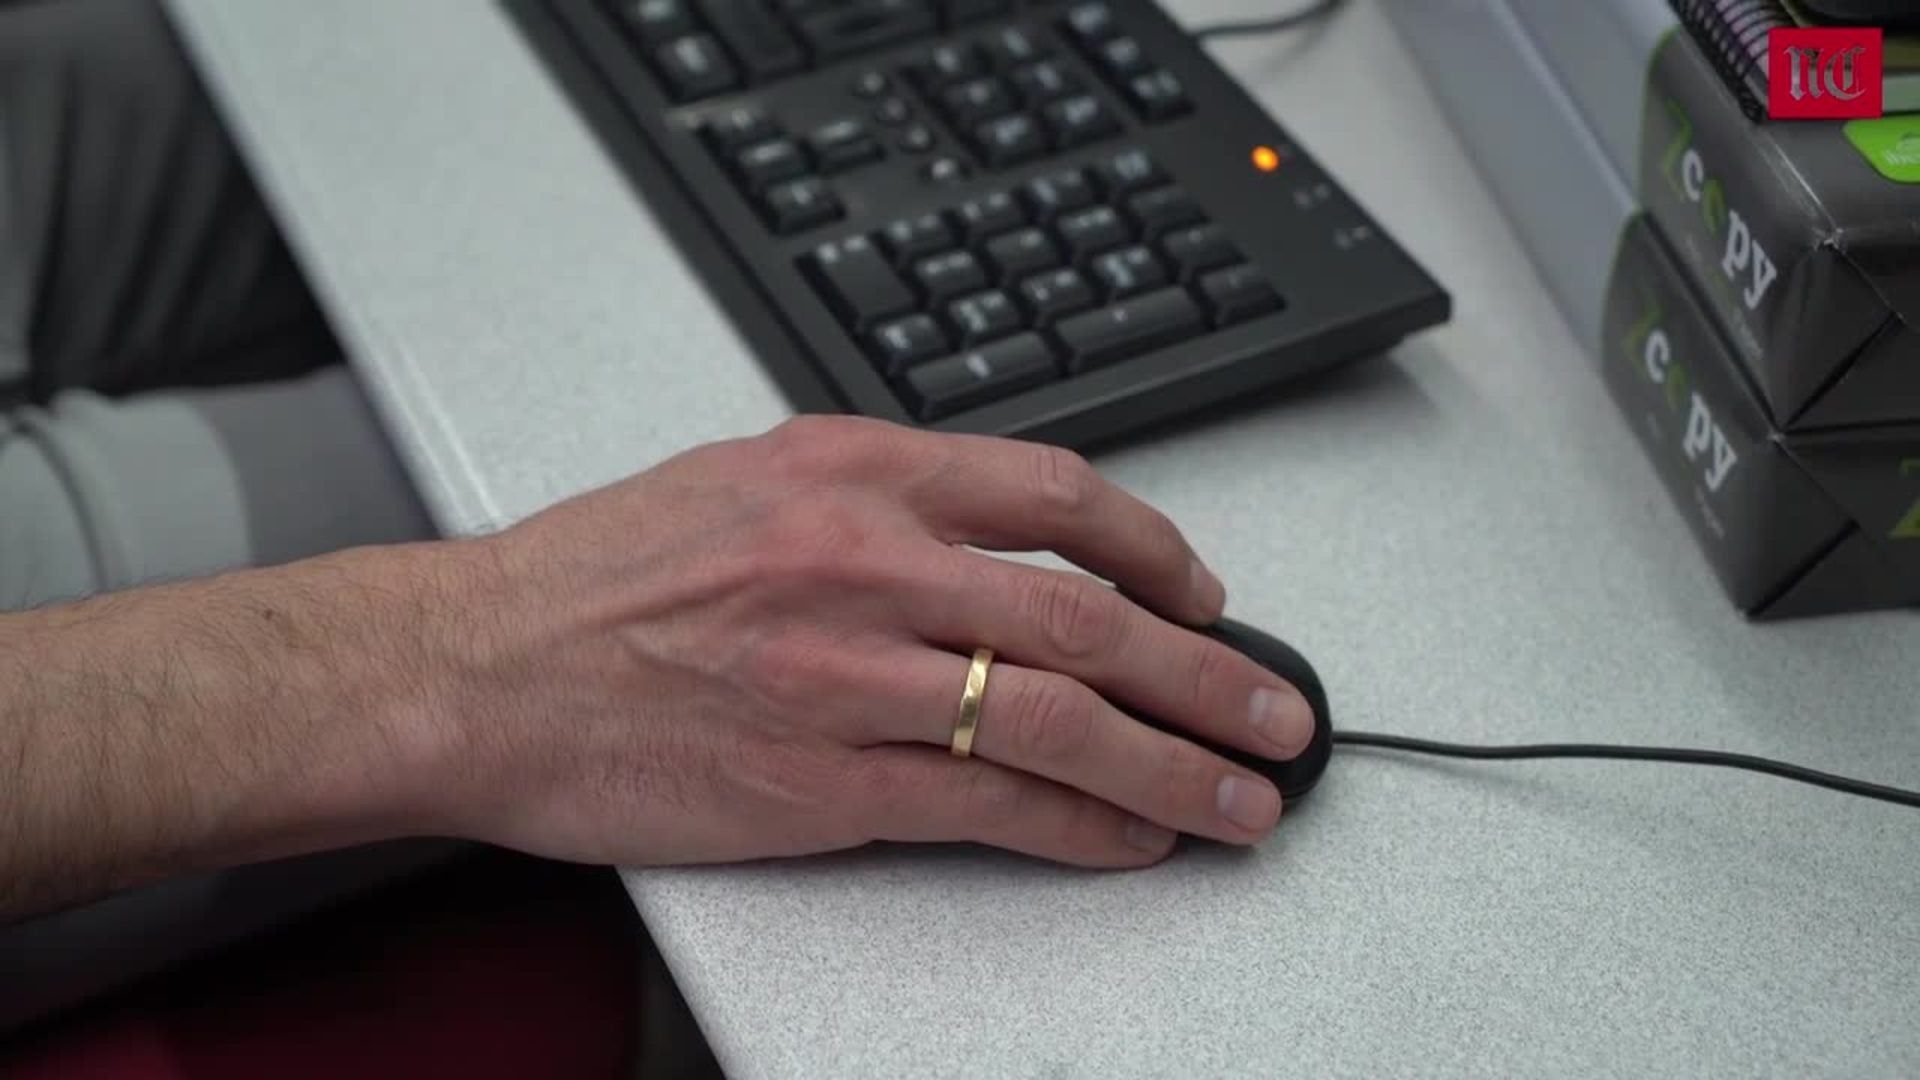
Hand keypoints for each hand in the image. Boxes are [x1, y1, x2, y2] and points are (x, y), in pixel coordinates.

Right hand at [420, 416, 1317, 868]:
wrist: (474, 668)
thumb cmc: (595, 578)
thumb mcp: (740, 480)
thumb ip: (872, 494)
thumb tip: (994, 538)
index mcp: (848, 471)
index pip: (1053, 495)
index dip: (1156, 549)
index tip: (1201, 593)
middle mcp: (861, 562)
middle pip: (1087, 615)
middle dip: (1207, 673)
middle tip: (1276, 712)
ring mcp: (846, 678)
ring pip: (1057, 720)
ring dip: (1173, 766)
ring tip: (1242, 798)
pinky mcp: (819, 783)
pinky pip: (986, 806)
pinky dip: (1080, 826)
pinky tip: (1132, 840)